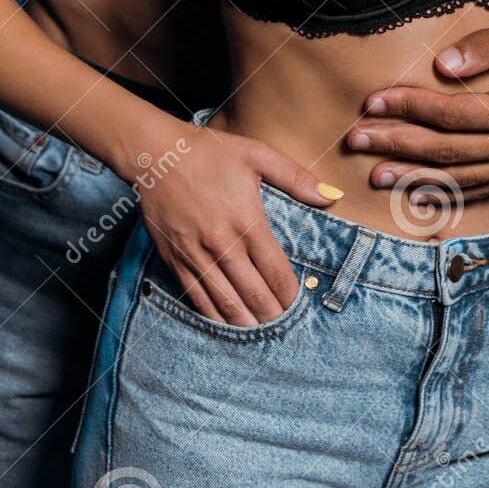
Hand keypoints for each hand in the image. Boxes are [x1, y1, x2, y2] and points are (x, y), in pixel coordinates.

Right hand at [136, 122, 340, 326]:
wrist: (156, 154)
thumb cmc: (208, 152)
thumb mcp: (256, 155)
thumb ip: (296, 177)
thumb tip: (332, 195)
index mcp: (247, 221)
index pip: (276, 271)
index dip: (291, 295)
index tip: (300, 305)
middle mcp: (223, 244)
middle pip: (254, 294)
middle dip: (273, 316)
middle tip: (286, 329)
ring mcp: (197, 255)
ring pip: (226, 302)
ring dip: (246, 323)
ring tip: (261, 335)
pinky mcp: (176, 259)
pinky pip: (197, 297)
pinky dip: (214, 316)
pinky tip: (226, 325)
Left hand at [346, 11, 488, 198]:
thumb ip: (486, 47)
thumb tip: (439, 65)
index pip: (451, 114)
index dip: (409, 107)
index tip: (371, 100)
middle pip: (448, 151)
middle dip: (397, 145)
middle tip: (356, 141)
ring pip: (460, 176)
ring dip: (414, 176)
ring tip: (374, 175)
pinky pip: (480, 188)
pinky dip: (446, 192)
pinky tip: (417, 193)